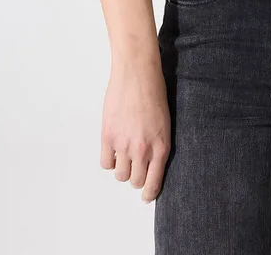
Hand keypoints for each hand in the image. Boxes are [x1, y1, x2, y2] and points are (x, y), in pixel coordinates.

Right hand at [99, 55, 170, 203]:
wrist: (137, 72)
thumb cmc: (155, 91)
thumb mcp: (165, 121)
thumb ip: (158, 143)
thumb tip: (150, 161)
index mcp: (161, 146)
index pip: (154, 183)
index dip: (149, 193)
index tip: (146, 196)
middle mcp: (143, 150)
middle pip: (136, 181)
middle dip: (136, 177)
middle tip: (136, 166)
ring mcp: (124, 144)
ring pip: (120, 175)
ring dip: (122, 168)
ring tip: (125, 154)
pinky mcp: (108, 136)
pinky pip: (105, 163)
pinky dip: (109, 159)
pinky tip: (114, 148)